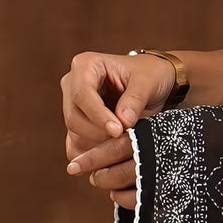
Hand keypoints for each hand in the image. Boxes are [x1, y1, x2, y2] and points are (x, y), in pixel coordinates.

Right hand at [61, 49, 178, 210]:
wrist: (151, 84)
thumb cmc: (149, 75)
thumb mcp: (148, 82)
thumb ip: (135, 100)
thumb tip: (123, 122)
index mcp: (85, 65)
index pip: (83, 94)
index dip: (98, 116)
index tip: (118, 130)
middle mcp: (72, 84)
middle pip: (74, 117)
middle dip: (98, 133)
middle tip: (125, 139)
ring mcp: (72, 106)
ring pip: (74, 133)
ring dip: (97, 146)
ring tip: (123, 145)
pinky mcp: (77, 125)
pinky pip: (75, 146)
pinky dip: (92, 155)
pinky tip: (112, 157)